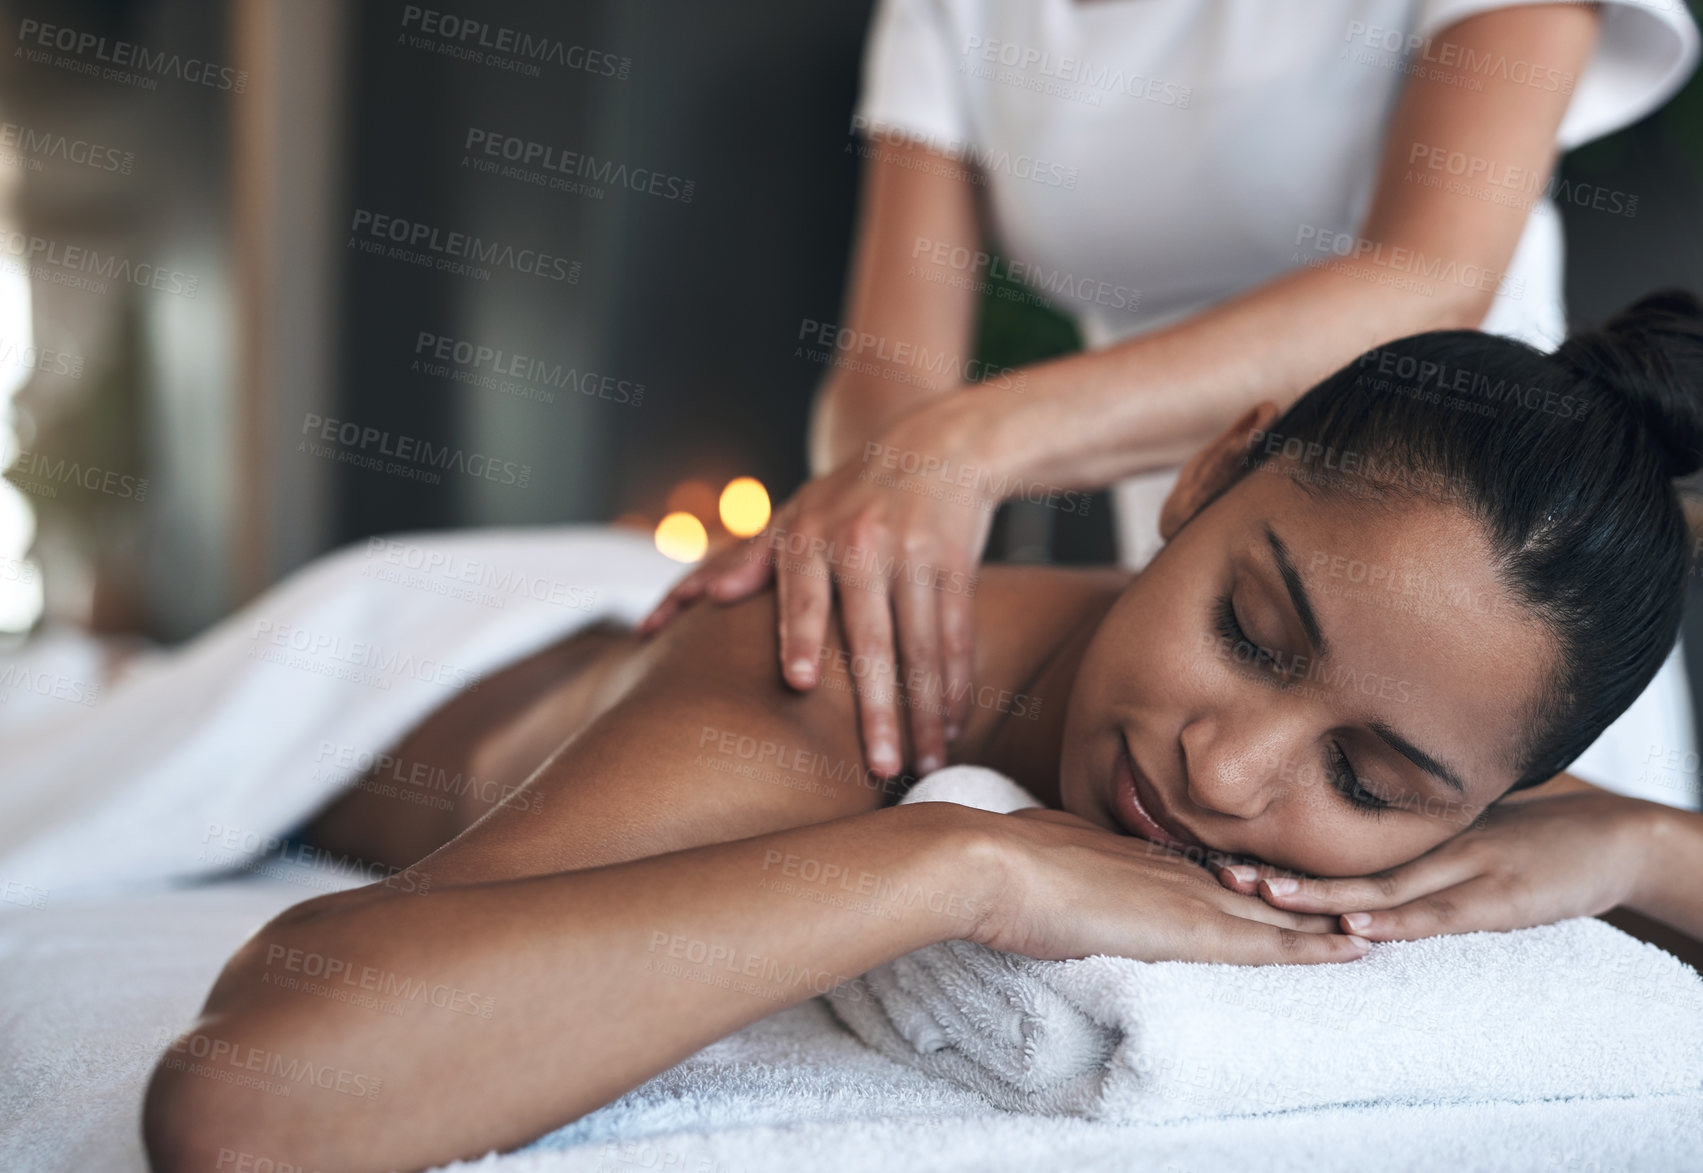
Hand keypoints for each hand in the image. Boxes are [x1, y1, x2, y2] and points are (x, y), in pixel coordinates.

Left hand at [639, 400, 995, 778]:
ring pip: (923, 647)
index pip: (805, 595)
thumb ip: (751, 558)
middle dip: (877, 708)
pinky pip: (958, 634)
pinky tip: (954, 726)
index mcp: (813, 535)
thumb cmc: (851, 493)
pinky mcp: (957, 563)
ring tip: (925, 765)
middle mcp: (863, 544)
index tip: (801, 682)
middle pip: (872, 639)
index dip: (801, 636)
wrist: (937, 445)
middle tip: (880, 768)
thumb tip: (702, 597)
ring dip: (927, 712)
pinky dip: (957, 684)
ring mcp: (915, 554)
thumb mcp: (798, 512)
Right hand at [972, 808, 1371, 964]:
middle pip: (1256, 888)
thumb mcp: (1042, 851)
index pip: (1211, 872)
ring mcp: (1188, 894)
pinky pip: (1270, 944)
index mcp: (1141, 852)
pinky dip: (1315, 947)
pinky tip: (1353, 951)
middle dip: (1306, 896)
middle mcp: (1176, 867)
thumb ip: (1065, 859)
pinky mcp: (1191, 929)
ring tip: (1375, 923)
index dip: (1252, 881)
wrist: (993, 864)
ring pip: (1276, 912)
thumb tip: (1055, 863)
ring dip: (1325, 919)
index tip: (1278, 885)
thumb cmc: (1000, 858)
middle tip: (1357, 900)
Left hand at [1213, 791, 1658, 939]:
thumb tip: (1357, 873)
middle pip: (1341, 863)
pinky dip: (1397, 920)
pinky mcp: (1496, 899)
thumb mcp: (1461, 840)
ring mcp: (1459, 870)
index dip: (1281, 851)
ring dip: (1321, 894)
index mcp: (1413, 837)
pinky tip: (1359, 928)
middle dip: (1280, 870)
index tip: (1223, 852)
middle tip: (1220, 870)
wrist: (1612, 839)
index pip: (1336, 847)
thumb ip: (1412, 851)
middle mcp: (1426, 849)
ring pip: (1379, 887)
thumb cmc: (1531, 842)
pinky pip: (1439, 913)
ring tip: (1267, 894)